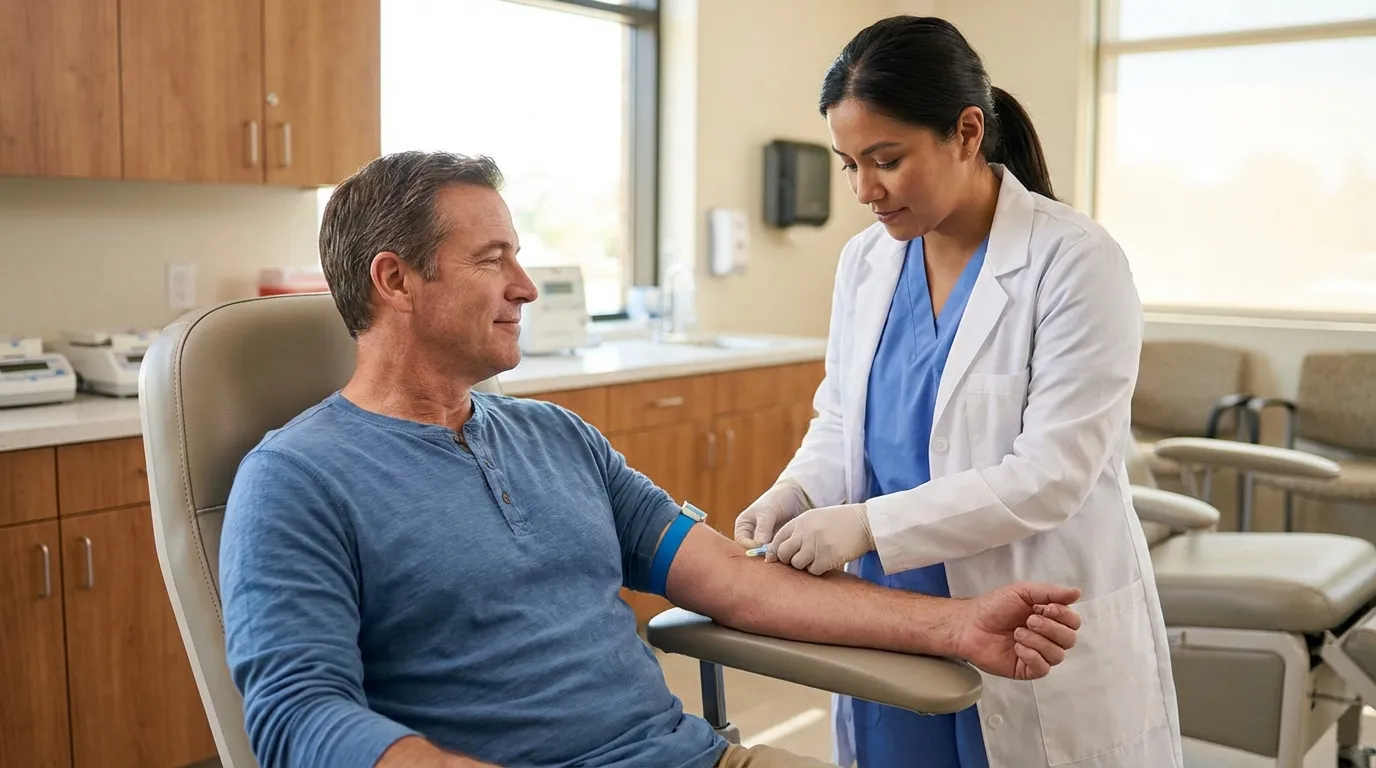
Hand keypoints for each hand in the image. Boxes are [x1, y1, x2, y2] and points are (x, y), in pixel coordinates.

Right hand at [734, 480, 811, 548]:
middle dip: (764, 553)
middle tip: (775, 551)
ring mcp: (765, 541)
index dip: (751, 546)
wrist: (796, 495)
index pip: (742, 542)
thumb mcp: (768, 512)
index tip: (764, 546)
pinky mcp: (777, 544)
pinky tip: (790, 547)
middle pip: (753, 550)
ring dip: (774, 553)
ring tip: (784, 547)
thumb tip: (759, 546)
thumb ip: (763, 528)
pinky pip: (777, 553)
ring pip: (766, 553)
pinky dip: (782, 552)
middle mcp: (752, 535)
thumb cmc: (777, 500)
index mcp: (743, 526)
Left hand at [768, 503, 872, 574]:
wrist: (865, 523)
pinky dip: (818, 569)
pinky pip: (813, 571)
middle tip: (798, 559)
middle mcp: (806, 532)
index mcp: (801, 521)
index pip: (777, 539)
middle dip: (787, 559)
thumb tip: (776, 551)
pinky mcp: (827, 558)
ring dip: (804, 565)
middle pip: (783, 553)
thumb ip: (798, 531)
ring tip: (816, 558)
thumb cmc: (840, 522)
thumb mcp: (816, 518)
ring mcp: (816, 545)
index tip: (775, 559)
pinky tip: (826, 561)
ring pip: (797, 564)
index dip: (774, 551)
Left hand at [950, 582, 1081, 679]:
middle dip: (1050, 628)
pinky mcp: (1027, 669)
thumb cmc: (994, 606)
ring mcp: (1038, 654)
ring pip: (1058, 655)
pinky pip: (1043, 668)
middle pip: (1070, 639)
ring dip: (1038, 641)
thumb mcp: (1023, 591)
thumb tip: (1077, 592)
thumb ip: (1051, 592)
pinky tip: (1017, 648)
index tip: (1045, 608)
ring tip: (1018, 633)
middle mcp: (1046, 637)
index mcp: (1049, 618)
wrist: (970, 624)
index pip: (1073, 622)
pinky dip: (1032, 655)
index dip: (1064, 616)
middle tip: (1029, 620)